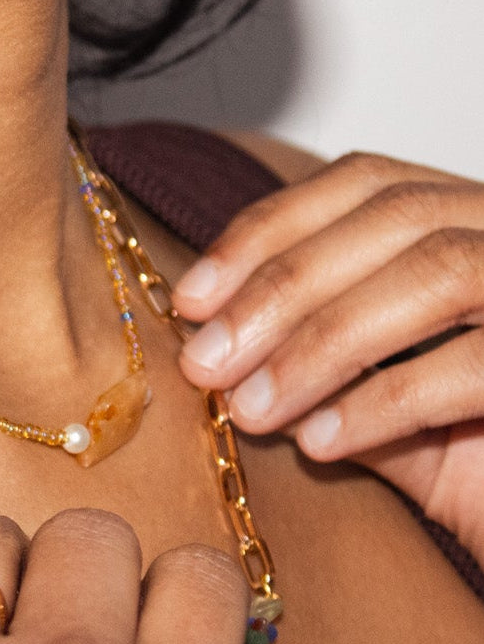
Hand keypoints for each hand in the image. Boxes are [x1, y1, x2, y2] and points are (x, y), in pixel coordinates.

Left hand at [173, 150, 483, 565]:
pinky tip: (320, 443)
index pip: (364, 183)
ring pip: (436, 273)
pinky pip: (477, 363)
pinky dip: (383, 400)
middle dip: (279, 290)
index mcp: (475, 218)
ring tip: (251, 409)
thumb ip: (317, 358)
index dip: (267, 231)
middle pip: (392, 218)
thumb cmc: (481, 460)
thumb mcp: (382, 402)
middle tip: (204, 364)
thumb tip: (211, 338)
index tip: (190, 299)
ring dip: (321, 343)